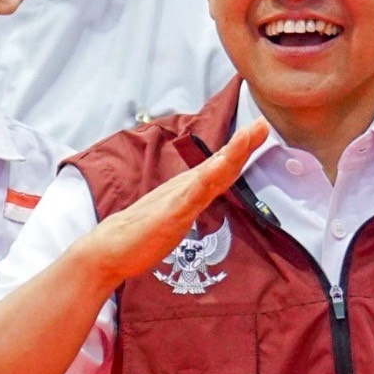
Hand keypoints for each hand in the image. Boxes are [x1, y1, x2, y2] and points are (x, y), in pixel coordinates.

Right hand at [82, 120, 270, 284]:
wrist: (109, 249)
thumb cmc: (140, 234)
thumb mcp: (175, 218)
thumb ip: (189, 205)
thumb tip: (204, 197)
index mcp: (189, 190)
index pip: (221, 168)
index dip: (241, 151)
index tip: (259, 133)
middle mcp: (186, 188)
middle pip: (221, 164)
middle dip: (244, 144)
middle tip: (263, 124)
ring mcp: (179, 198)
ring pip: (212, 172)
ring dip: (233, 152)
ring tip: (250, 134)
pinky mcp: (171, 213)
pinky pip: (193, 193)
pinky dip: (209, 176)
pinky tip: (222, 164)